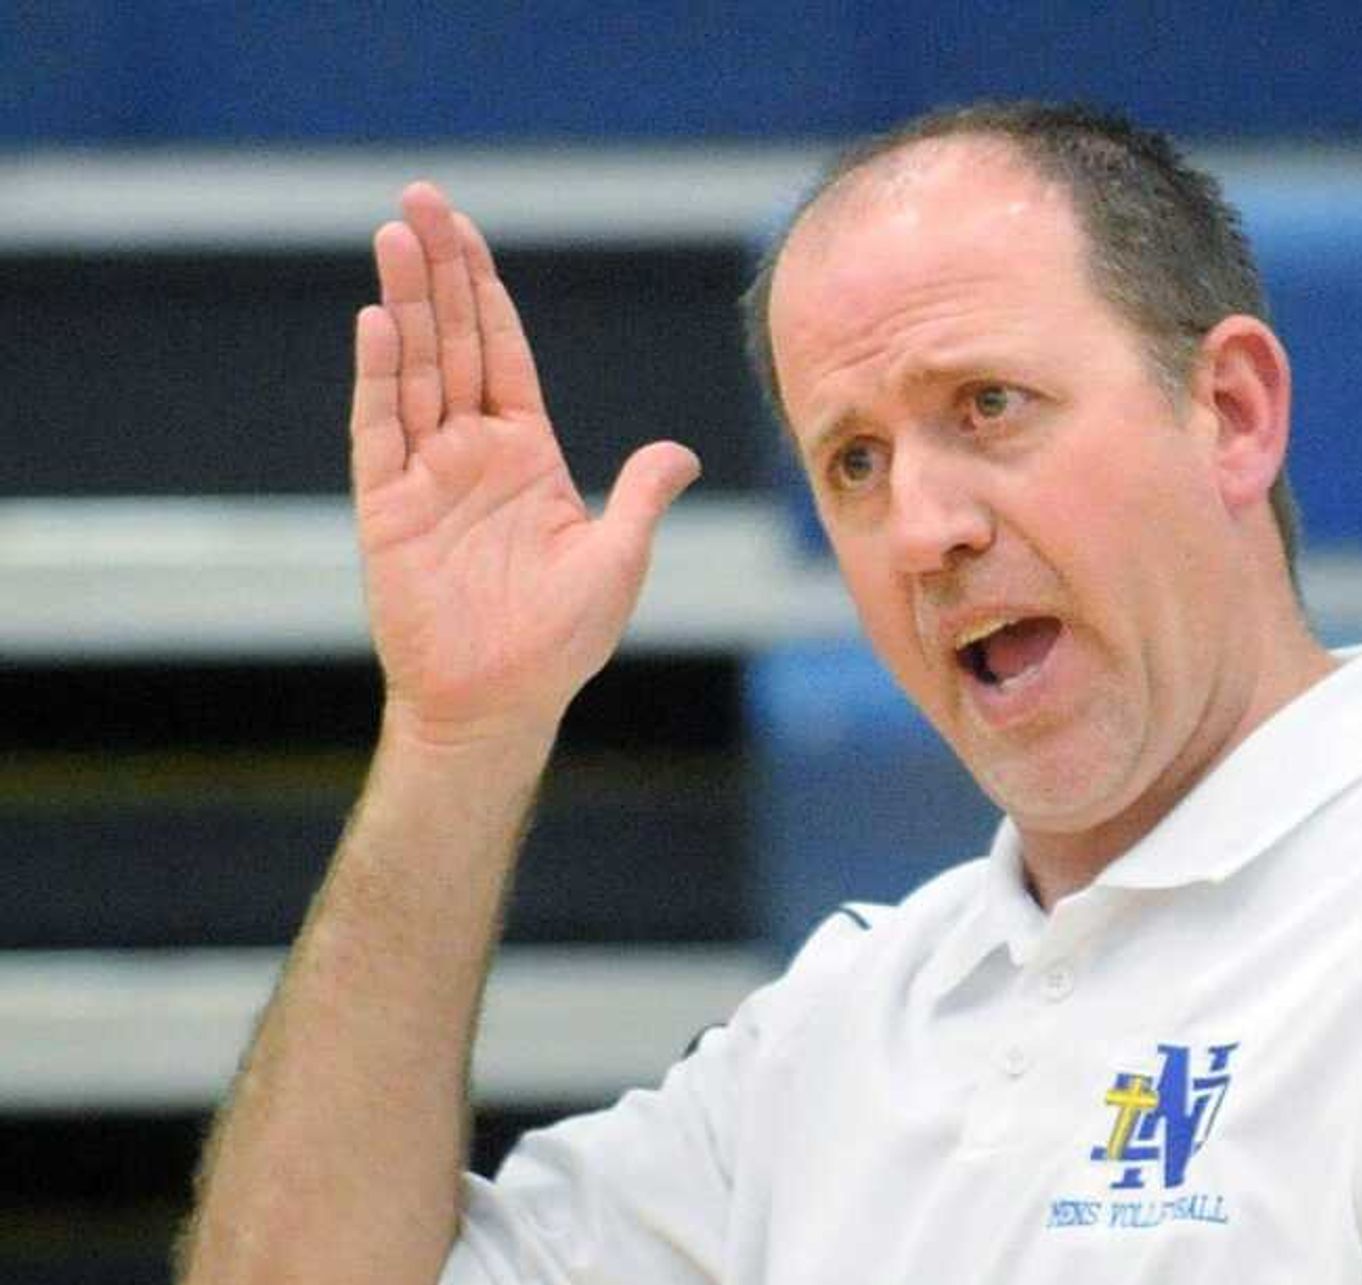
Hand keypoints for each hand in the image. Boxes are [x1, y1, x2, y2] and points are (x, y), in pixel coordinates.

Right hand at [351, 181, 699, 741]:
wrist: (499, 705)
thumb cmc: (560, 644)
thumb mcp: (617, 561)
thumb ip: (640, 498)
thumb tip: (680, 453)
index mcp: (526, 454)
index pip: (501, 352)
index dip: (484, 290)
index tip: (468, 231)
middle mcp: (471, 452)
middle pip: (451, 342)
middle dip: (438, 272)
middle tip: (420, 199)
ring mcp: (426, 475)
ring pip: (413, 370)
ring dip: (404, 304)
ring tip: (395, 236)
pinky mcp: (389, 507)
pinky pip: (381, 430)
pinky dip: (380, 378)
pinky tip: (378, 323)